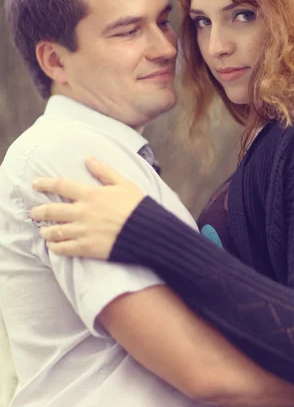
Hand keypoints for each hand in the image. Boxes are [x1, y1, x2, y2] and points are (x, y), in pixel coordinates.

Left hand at [30, 157, 144, 258]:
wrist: (147, 231)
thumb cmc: (137, 206)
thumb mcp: (123, 183)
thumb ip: (104, 171)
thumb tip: (88, 158)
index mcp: (91, 194)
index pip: (61, 186)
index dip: (45, 184)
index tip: (35, 184)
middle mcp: (83, 212)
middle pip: (52, 210)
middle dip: (39, 211)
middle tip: (33, 213)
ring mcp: (83, 231)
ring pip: (55, 231)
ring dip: (46, 231)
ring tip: (43, 232)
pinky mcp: (87, 247)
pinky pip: (64, 248)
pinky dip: (55, 247)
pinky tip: (52, 246)